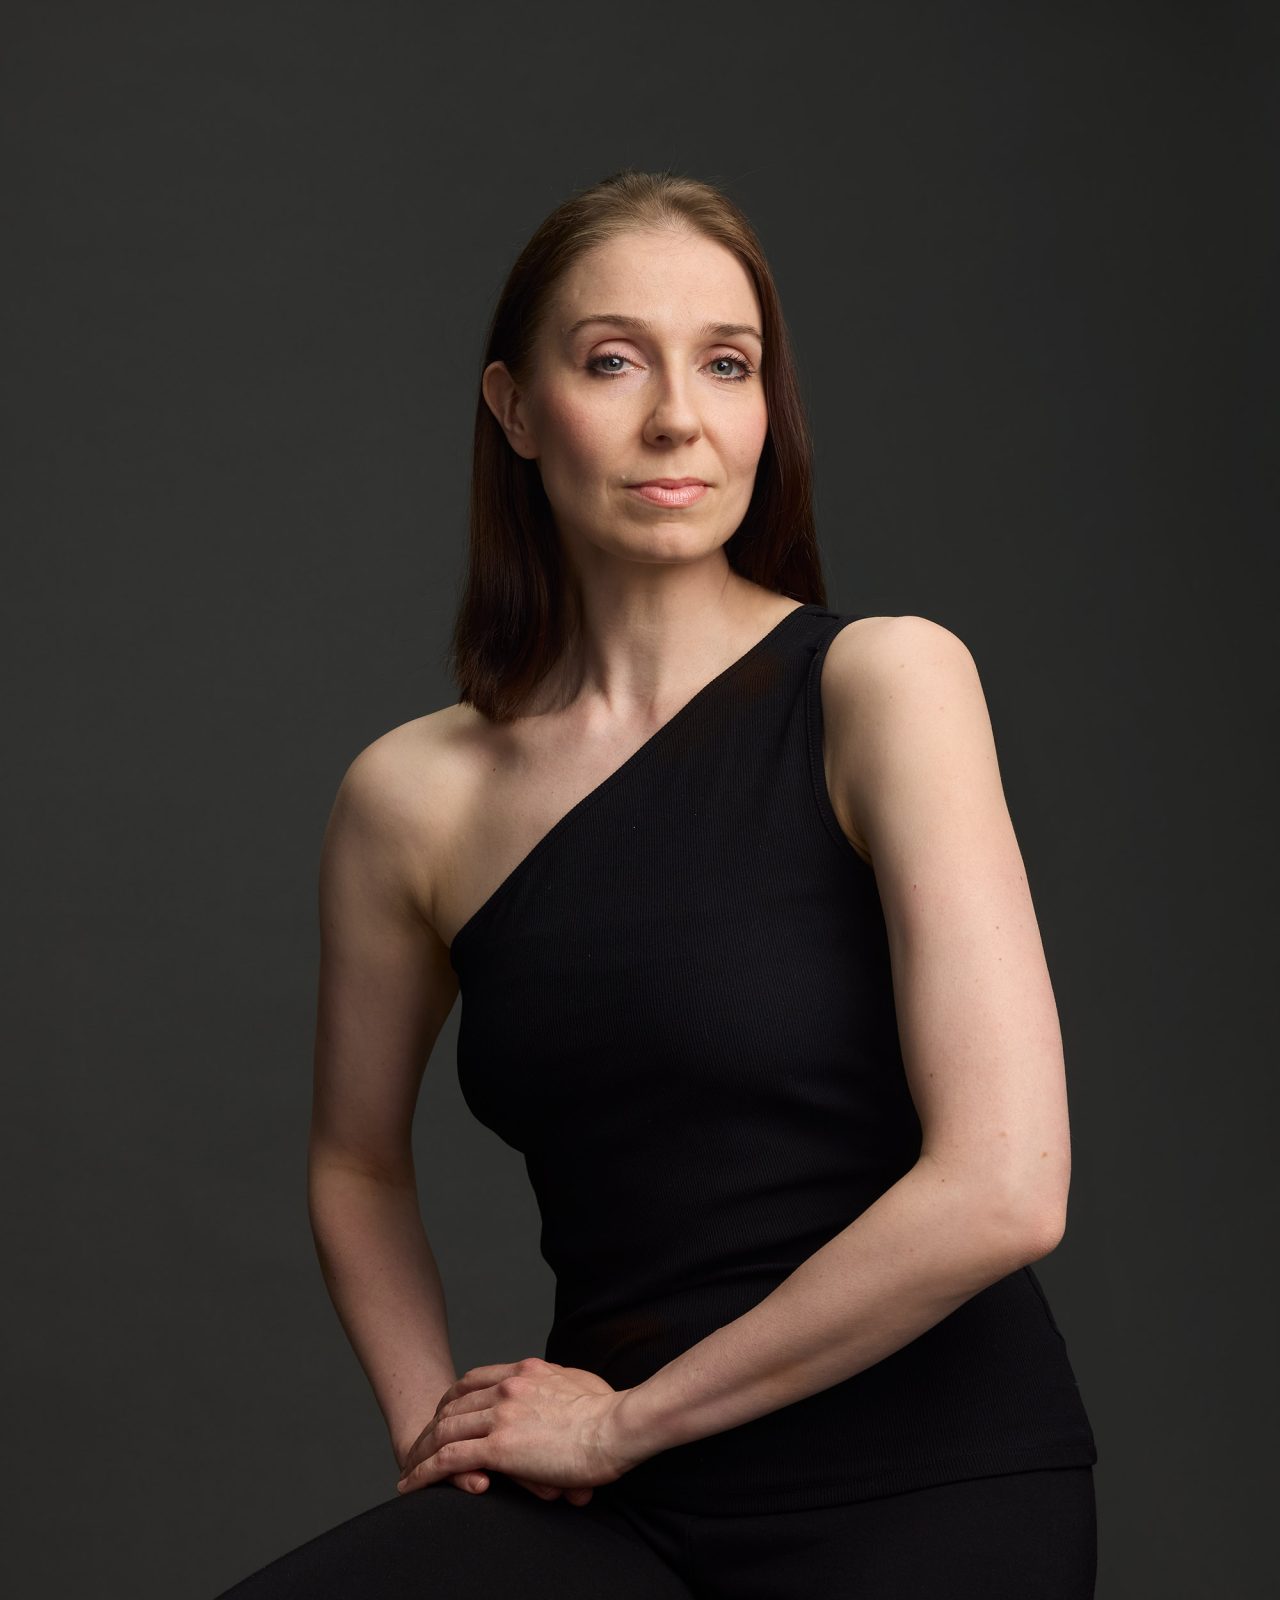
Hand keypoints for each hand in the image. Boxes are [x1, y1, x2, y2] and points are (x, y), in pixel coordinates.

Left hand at [395, 1357, 639, 1499]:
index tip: (442, 1414)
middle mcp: (507, 1388)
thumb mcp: (581, 1383)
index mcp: (525, 1372)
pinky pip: (449, 1460)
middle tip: (418, 1446)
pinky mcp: (500, 1447)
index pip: (473, 1381)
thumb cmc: (611, 1411)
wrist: (618, 1426)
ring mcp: (501, 1416)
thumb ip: (562, 1384)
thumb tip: (564, 1389)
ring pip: (444, 1432)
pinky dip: (425, 1472)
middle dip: (430, 1428)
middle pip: (452, 1405)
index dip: (452, 1399)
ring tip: (408, 1469)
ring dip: (421, 1451)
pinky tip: (412, 1483)